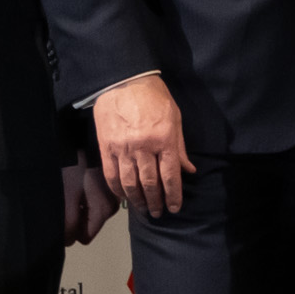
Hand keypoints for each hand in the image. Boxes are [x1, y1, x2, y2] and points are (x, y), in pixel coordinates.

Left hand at [60, 162, 114, 244]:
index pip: (85, 236)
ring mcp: (114, 194)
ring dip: (81, 206)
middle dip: (77, 218)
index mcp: (104, 210)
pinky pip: (96, 199)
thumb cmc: (77, 165)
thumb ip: (69, 222)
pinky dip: (86, 196)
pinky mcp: (112, 184)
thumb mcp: (68, 196)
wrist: (87, 137)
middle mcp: (113, 205)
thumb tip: (67, 242)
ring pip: (93, 212)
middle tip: (66, 201)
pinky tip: (79, 183)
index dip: (71, 230)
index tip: (63, 216)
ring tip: (72, 190)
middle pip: (89, 224)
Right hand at [93, 72, 190, 213]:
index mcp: (164, 139)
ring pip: (129, 183)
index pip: (170, 175)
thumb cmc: (154, 97)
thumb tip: (188, 170)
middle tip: (157, 213)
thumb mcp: (175, 118)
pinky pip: (111, 174)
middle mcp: (143, 147)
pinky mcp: (106, 147)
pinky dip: (117, 189)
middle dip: (155, 201)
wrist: (124, 80)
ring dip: (137, 199)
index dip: (173, 195)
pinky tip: (123, 197)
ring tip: (142, 209)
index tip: (174, 208)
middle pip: (150, 183)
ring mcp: (123, 148)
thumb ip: (180, 147)